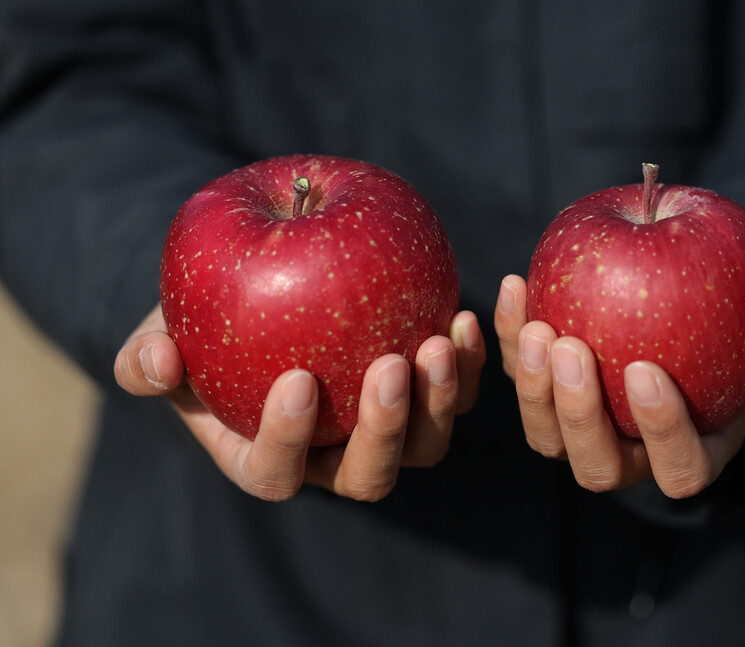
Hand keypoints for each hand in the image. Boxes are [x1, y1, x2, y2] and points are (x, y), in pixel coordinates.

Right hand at [114, 304, 484, 501]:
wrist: (256, 305)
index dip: (288, 439)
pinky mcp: (423, 395)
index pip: (278, 473)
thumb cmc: (200, 329)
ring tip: (439, 341)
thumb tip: (154, 362)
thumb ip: (147, 359)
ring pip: (424, 443)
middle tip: (389, 365)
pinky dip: (468, 364)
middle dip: (384, 429)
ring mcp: (386, 432)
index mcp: (269, 460)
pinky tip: (465, 317)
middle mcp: (334, 460)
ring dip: (440, 401)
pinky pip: (456, 393)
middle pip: (370, 475)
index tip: (296, 380)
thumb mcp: (161, 337)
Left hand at [495, 274, 744, 498]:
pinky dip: (509, 338)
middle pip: (596, 465)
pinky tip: (515, 286)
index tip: (644, 370)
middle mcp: (631, 455)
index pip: (678, 466)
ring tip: (538, 327)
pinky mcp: (546, 390)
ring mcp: (582, 428)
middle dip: (579, 414)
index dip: (660, 429)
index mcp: (690, 454)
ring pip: (546, 435)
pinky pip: (519, 374)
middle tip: (572, 349)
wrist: (695, 314)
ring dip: (532, 388)